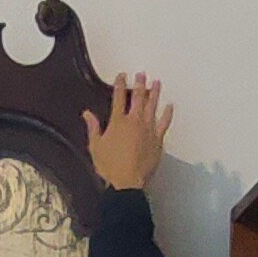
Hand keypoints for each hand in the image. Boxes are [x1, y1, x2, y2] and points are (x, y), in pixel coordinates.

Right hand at [83, 74, 172, 194]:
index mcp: (118, 122)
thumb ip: (93, 128)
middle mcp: (134, 121)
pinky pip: (164, 123)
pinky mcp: (157, 139)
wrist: (127, 182)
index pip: (118, 98)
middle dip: (139, 84)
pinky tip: (170, 106)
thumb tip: (87, 114)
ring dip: (154, 93)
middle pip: (138, 98)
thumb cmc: (110, 166)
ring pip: (152, 106)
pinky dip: (167, 113)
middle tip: (141, 74)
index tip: (122, 76)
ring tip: (157, 83)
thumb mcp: (95, 146)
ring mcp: (148, 129)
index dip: (120, 84)